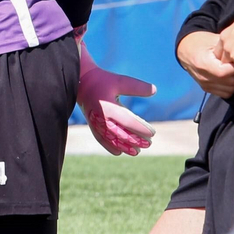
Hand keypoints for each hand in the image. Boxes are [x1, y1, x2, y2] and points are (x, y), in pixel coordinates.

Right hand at [77, 40, 156, 155]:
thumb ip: (136, 87)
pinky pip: (100, 139)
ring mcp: (95, 123)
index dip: (140, 128)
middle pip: (120, 133)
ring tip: (136, 153)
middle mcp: (101, 117)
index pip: (127, 121)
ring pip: (110, 139)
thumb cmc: (102, 80)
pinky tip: (118, 153)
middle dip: (135, 141)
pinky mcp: (92, 125)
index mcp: (108, 106)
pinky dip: (109, 147)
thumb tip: (154, 90)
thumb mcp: (120, 81)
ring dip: (123, 147)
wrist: (79, 83)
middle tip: (148, 144)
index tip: (152, 133)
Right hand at [176, 30, 233, 99]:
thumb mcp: (214, 40)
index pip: (225, 72)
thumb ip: (228, 49)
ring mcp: (204, 85)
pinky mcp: (206, 89)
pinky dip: (230, 87)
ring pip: (229, 90)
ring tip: (233, 71)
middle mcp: (203, 77)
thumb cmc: (203, 42)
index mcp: (203, 63)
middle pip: (230, 82)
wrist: (187, 50)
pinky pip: (225, 94)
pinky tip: (228, 77)